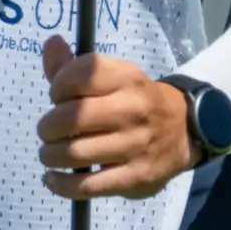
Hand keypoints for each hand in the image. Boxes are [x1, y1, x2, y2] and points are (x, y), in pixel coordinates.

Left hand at [36, 36, 197, 200]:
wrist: (183, 130)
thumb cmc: (135, 100)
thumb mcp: (114, 76)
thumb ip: (76, 65)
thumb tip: (51, 44)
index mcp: (126, 77)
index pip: (79, 76)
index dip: (57, 86)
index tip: (56, 96)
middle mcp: (132, 109)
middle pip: (73, 118)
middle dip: (48, 126)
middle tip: (47, 131)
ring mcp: (135, 145)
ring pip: (77, 153)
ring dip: (51, 155)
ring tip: (49, 154)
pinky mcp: (135, 177)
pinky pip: (89, 185)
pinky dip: (62, 185)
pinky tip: (52, 178)